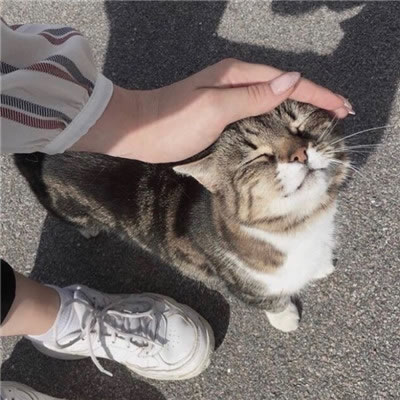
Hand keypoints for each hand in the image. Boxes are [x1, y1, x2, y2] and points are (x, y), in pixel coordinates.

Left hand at [72, 59, 352, 162]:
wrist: (139, 131)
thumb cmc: (174, 121)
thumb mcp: (216, 109)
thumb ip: (253, 96)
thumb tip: (292, 81)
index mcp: (237, 75)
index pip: (287, 82)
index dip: (317, 94)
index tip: (342, 108)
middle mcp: (235, 81)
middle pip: (283, 87)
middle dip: (313, 99)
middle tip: (339, 116)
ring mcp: (228, 96)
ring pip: (272, 99)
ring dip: (297, 109)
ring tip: (320, 122)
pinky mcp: (222, 111)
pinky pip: (258, 112)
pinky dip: (277, 118)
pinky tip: (285, 128)